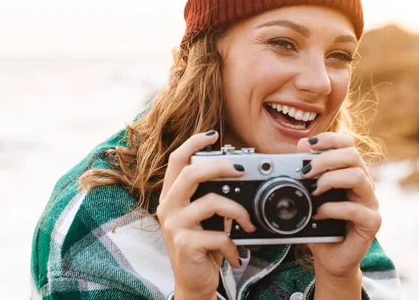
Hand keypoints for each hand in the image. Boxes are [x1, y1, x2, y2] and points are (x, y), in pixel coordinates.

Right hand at [156, 131, 256, 299]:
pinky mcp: (185, 244)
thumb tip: (237, 173)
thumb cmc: (201, 246)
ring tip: (250, 223)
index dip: (194, 143)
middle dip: (220, 166)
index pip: (177, 160)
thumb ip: (210, 195)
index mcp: (172, 195)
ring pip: (210, 202)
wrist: (192, 283)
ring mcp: (175, 225)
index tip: (213, 135)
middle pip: (191, 173)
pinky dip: (234, 245)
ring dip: (238, 211)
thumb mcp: (203, 217)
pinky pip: (219, 235)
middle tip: (241, 169)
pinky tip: (237, 254)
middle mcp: (169, 206)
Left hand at [297, 133, 380, 280]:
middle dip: (325, 159)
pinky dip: (332, 209)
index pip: (348, 144)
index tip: (308, 145)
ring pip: (357, 176)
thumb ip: (307, 173)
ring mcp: (370, 202)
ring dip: (330, 180)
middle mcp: (364, 183)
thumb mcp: (309, 195)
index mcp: (351, 172)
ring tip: (313, 191)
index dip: (330, 139)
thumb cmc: (321, 224)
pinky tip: (318, 214)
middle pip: (353, 155)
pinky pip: (355, 209)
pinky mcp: (372, 222)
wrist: (331, 257)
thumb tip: (300, 147)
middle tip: (305, 172)